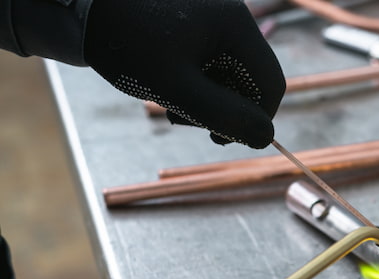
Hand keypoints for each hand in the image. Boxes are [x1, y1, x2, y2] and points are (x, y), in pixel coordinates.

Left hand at [84, 0, 285, 148]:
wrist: (80, 5)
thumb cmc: (128, 43)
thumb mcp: (178, 87)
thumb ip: (225, 115)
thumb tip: (267, 138)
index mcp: (236, 27)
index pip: (271, 83)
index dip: (257, 118)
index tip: (224, 138)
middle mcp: (232, 18)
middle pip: (249, 80)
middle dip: (225, 110)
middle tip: (189, 124)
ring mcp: (213, 20)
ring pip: (229, 76)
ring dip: (208, 101)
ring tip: (173, 109)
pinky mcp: (195, 25)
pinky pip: (210, 64)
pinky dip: (196, 84)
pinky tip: (169, 90)